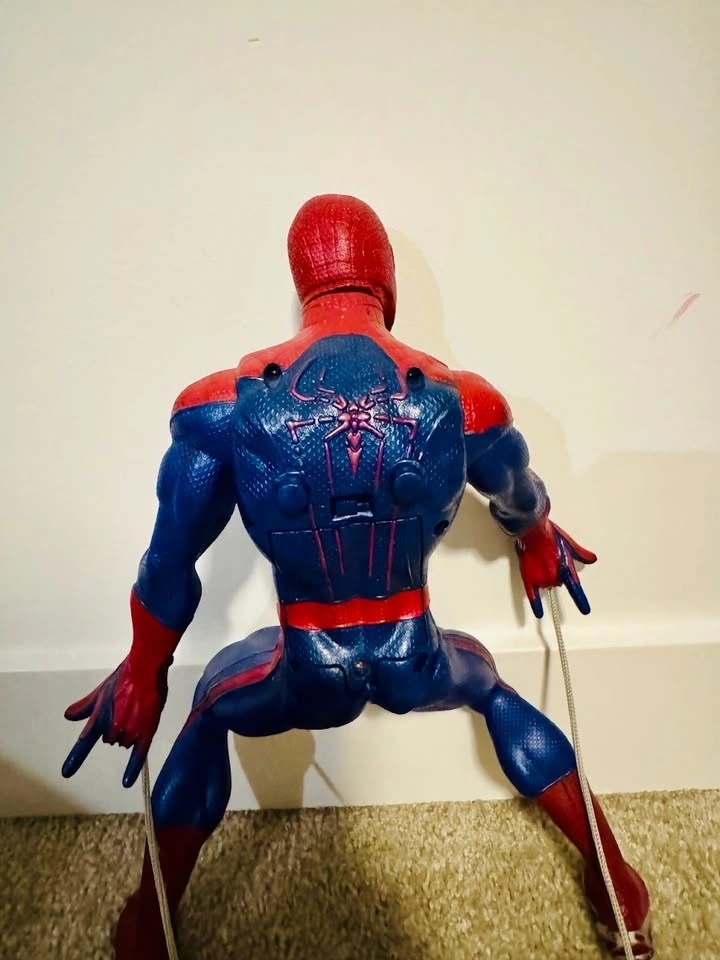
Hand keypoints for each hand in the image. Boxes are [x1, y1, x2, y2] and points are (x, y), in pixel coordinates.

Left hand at [62, 656, 168, 787]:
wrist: (146, 668)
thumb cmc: (124, 677)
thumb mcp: (101, 691)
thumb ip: (85, 706)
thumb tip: (68, 716)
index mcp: (98, 719)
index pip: (84, 742)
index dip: (75, 759)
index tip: (66, 773)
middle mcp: (111, 729)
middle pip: (110, 740)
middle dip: (115, 729)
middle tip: (126, 707)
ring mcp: (129, 732)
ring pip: (125, 743)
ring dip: (129, 733)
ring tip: (138, 710)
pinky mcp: (146, 732)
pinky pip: (139, 754)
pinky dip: (132, 768)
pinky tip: (126, 782)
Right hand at [515, 520, 596, 617]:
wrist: (533, 531)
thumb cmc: (550, 535)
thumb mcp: (570, 544)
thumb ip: (581, 554)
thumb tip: (592, 558)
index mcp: (567, 569)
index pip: (576, 589)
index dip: (580, 601)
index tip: (585, 610)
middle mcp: (556, 577)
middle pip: (558, 583)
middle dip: (556, 574)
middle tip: (550, 559)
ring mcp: (542, 579)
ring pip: (546, 585)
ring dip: (544, 577)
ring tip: (541, 561)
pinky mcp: (529, 579)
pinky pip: (533, 596)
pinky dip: (536, 605)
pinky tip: (539, 612)